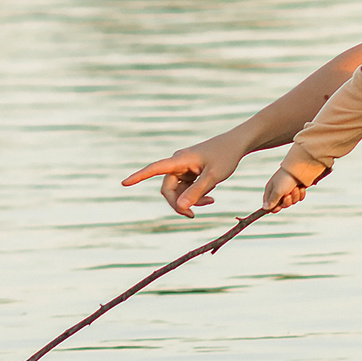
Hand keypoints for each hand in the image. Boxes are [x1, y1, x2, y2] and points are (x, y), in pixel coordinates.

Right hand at [122, 134, 245, 217]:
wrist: (237, 145)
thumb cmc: (226, 156)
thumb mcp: (214, 177)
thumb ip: (197, 192)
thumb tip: (181, 208)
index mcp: (179, 160)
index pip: (154, 169)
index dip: (139, 177)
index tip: (124, 183)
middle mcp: (178, 164)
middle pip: (168, 189)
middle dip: (179, 204)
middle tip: (193, 216)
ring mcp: (184, 169)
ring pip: (178, 192)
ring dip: (191, 201)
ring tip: (211, 201)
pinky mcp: (190, 173)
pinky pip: (187, 190)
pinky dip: (196, 197)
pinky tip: (211, 198)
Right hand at [261, 164, 311, 212]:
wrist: (301, 168)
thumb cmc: (286, 178)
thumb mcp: (277, 191)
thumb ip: (272, 201)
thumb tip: (265, 208)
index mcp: (271, 190)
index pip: (268, 203)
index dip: (273, 208)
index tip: (278, 208)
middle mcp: (279, 191)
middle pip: (281, 205)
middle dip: (286, 202)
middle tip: (288, 195)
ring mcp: (289, 190)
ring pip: (291, 202)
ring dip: (294, 197)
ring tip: (295, 189)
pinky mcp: (298, 189)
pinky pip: (299, 198)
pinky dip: (300, 194)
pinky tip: (301, 188)